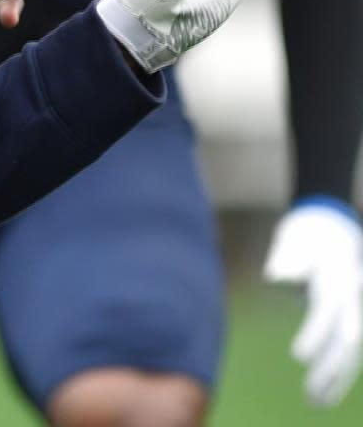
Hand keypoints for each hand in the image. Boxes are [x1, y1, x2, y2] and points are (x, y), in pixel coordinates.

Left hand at [264, 199, 362, 407]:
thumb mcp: (297, 237)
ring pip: (352, 351)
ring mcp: (355, 310)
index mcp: (337, 280)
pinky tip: (325, 396)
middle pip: (346, 340)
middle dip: (331, 369)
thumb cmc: (309, 234)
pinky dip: (340, 374)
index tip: (298, 357)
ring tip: (314, 404)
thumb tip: (275, 278)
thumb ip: (288, 258)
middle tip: (309, 395)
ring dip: (336, 379)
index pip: (327, 313)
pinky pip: (350, 351)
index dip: (315, 335)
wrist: (334, 225)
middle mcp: (351, 299)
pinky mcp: (352, 319)